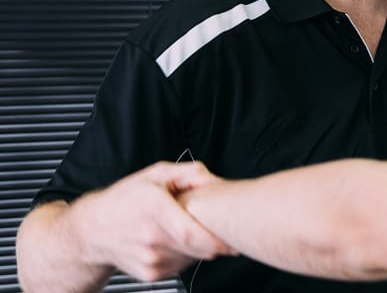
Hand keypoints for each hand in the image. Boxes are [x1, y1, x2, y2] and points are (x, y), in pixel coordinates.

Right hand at [73, 161, 236, 281]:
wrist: (91, 231)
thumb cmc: (124, 200)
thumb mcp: (155, 174)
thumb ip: (189, 172)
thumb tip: (214, 180)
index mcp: (154, 209)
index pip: (191, 234)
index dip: (217, 239)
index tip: (235, 234)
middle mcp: (152, 238)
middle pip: (199, 248)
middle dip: (217, 239)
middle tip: (222, 224)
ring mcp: (151, 259)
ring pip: (194, 257)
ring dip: (201, 245)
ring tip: (188, 227)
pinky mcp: (151, 273)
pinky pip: (183, 264)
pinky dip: (188, 253)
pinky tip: (175, 240)